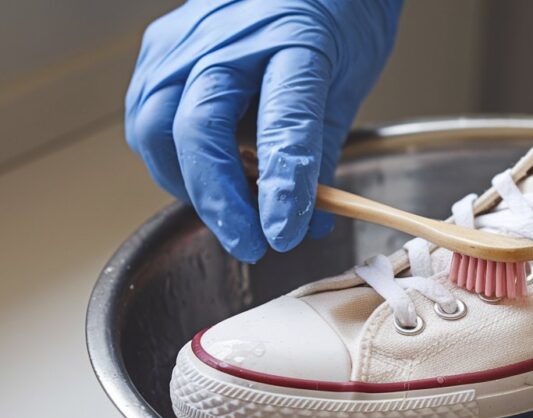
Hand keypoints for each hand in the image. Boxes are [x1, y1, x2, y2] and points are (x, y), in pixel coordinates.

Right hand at [125, 0, 401, 261]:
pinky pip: (146, 112)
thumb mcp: (347, 84)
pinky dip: (172, 155)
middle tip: (252, 242)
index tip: (283, 233)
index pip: (281, 123)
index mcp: (292, 40)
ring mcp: (185, 38)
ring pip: (154, 126)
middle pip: (193, 129)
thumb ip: (318, 153)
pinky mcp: (162, 46)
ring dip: (188, 182)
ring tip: (230, 212)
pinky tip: (206, 173)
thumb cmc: (335, 13)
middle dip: (217, 199)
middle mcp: (226, 37)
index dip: (282, 186)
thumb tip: (302, 220)